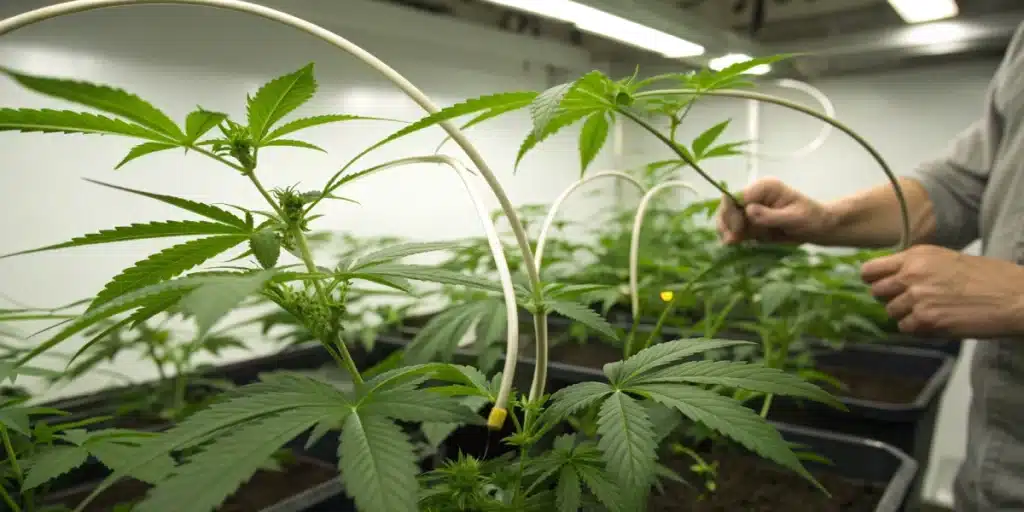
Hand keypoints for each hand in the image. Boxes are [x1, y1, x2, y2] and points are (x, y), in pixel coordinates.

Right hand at [716, 177, 835, 244]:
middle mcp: (755, 196)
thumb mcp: (795, 218)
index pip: (737, 196)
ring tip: (731, 243)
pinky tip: (734, 244)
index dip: (732, 213)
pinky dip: (732, 236)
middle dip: (727, 223)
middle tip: (732, 241)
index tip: (738, 231)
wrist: (819, 228)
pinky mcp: (751, 222)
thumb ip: (771, 216)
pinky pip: (734, 228)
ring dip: (727, 230)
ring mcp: (752, 209)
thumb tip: (749, 211)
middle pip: (728, 205)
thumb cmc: (812, 219)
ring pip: (727, 217)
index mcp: (765, 188)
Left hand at [861, 245, 1023, 337]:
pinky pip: (906, 328)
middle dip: (890, 298)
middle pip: (877, 292)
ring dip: (907, 314)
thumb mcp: (946, 260)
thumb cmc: (989, 278)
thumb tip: (893, 278)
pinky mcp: (926, 320)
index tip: (879, 286)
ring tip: (932, 311)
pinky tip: (939, 321)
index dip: (873, 280)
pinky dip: (918, 328)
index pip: (871, 269)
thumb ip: (917, 267)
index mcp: (916, 256)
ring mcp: (917, 297)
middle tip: (912, 302)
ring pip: (891, 311)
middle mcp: (911, 274)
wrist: (1015, 297)